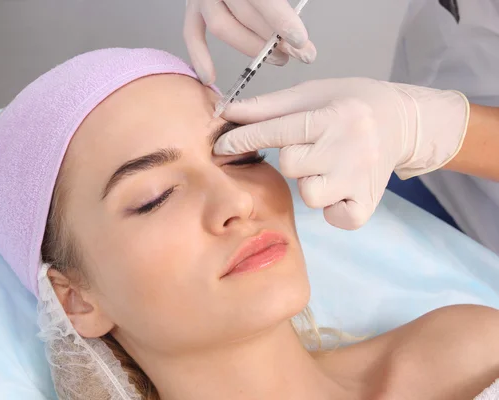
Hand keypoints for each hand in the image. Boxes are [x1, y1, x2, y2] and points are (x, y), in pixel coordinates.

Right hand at [184, 0, 316, 84]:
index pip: (263, 0)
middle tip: (301, 54)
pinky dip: (199, 56)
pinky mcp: (191, 6)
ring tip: (279, 58)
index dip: (281, 21)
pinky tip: (210, 77)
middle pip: (245, 15)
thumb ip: (277, 0)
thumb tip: (298, 28)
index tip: (300, 40)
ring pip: (221, 27)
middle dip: (274, 40)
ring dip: (251, 47)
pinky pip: (192, 33)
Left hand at [214, 78, 469, 228]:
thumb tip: (226, 111)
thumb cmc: (348, 104)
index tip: (222, 145)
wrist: (402, 121)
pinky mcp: (370, 203)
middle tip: (311, 147)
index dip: (245, 138)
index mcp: (335, 115)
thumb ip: (268, 106)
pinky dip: (331, 208)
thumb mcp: (311, 94)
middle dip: (291, 157)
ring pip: (309, 195)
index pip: (278, 130)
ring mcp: (362, 179)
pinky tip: (338, 189)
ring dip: (310, 183)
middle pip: (291, 165)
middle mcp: (352, 147)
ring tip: (326, 167)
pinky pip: (335, 218)